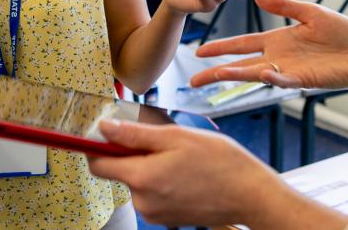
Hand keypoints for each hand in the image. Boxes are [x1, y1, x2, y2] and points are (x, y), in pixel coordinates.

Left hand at [87, 120, 291, 227]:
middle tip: (165, 141)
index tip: (107, 132)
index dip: (98, 145)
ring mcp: (154, 213)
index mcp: (143, 177)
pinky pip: (153, 194)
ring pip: (138, 181)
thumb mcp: (177, 136)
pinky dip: (163, 181)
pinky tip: (186, 174)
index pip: (98, 164)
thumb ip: (135, 134)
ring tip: (182, 159)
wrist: (249, 194)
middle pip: (120, 172)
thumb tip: (104, 128)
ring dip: (151, 167)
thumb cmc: (220, 161)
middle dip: (134, 153)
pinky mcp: (166, 218)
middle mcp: (143, 201)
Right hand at [190, 0, 347, 92]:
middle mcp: (279, 58)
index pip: (243, 44)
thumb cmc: (341, 33)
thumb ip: (284, 5)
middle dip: (217, 72)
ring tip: (215, 76)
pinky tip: (262, 73)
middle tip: (193, 80)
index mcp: (278, 40)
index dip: (222, 47)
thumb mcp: (310, 13)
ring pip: (257, 75)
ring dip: (237, 76)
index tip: (199, 51)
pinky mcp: (305, 80)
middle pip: (241, 65)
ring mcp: (290, 71)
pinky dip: (273, 78)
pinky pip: (284, 80)